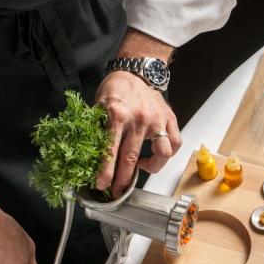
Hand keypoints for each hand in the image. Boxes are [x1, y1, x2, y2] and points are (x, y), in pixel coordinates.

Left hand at [95, 71, 181, 196]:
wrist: (137, 72)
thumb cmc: (117, 89)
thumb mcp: (99, 105)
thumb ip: (97, 128)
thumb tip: (88, 155)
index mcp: (117, 115)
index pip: (110, 149)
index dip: (106, 171)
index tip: (102, 184)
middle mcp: (139, 119)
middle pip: (132, 157)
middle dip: (123, 179)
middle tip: (118, 190)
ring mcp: (157, 120)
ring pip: (162, 153)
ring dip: (152, 167)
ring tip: (143, 169)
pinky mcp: (170, 120)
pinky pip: (175, 143)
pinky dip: (167, 154)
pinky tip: (157, 155)